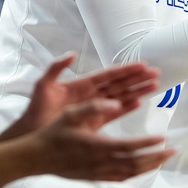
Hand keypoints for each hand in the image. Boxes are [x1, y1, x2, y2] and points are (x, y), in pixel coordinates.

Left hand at [8, 53, 159, 136]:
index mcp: (82, 84)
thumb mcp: (43, 85)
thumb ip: (56, 68)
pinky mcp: (93, 122)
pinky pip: (114, 114)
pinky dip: (126, 108)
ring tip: (155, 86)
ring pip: (121, 97)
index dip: (126, 69)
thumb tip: (71, 54)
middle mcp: (92, 94)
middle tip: (156, 72)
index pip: (109, 74)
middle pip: (120, 84)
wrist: (31, 133)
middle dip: (138, 78)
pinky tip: (138, 103)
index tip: (142, 64)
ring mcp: (94, 108)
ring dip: (137, 91)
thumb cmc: (36, 110)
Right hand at [30, 98, 173, 180]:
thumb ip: (94, 107)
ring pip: (129, 173)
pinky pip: (119, 178)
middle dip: (155, 157)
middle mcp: (99, 162)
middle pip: (134, 163)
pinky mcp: (93, 177)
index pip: (129, 146)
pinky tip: (141, 169)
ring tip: (162, 160)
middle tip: (172, 151)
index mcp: (96, 145)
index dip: (148, 143)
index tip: (162, 137)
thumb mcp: (71, 113)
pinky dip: (134, 174)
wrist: (37, 157)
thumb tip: (115, 103)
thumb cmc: (53, 133)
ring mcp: (97, 172)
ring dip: (148, 167)